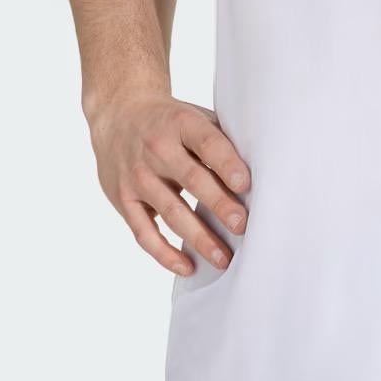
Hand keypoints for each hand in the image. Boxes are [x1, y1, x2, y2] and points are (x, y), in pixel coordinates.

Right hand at [89, 93, 250, 276]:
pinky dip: (164, 253)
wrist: (118, 113)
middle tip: (242, 226)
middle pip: (191, 179)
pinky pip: (143, 232)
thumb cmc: (170, 121)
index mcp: (180, 123)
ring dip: (198, 237)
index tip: (245, 185)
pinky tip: (187, 266)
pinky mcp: (123, 199)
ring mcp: (137, 175)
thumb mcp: (193, 117)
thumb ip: (221, 140)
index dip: (226, 163)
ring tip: (223, 259)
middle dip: (218, 204)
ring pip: (170, 211)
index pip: (206, 143)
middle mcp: (156, 148)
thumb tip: (262, 172)